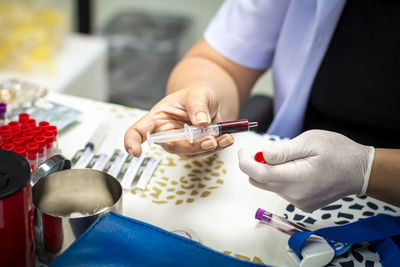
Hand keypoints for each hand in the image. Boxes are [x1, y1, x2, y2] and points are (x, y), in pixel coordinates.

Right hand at [124, 84, 233, 157]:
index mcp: (157, 118)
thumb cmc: (196, 95)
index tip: (135, 151)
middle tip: (210, 140)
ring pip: (190, 153)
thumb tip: (201, 122)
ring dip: (209, 147)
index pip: (138, 132)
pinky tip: (227, 139)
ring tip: (225, 137)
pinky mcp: (194, 149)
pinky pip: (204, 153)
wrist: (209, 102)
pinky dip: (218, 147)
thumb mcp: (197, 94)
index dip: (132, 142)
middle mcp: (165, 134)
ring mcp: (180, 144)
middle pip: (171, 146)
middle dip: (190, 146)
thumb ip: (198, 106)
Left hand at [238, 130, 374, 211]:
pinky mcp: (302, 205)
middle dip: (256, 166)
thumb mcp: (310, 141)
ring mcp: (298, 202)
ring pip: (270, 186)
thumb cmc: (338, 152)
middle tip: (268, 151)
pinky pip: (282, 191)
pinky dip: (281, 179)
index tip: (242, 152)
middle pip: (260, 182)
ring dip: (271, 172)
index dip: (245, 162)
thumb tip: (261, 155)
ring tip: (291, 159)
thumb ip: (283, 150)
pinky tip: (297, 169)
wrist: (361, 171)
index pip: (258, 174)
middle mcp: (294, 195)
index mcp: (296, 178)